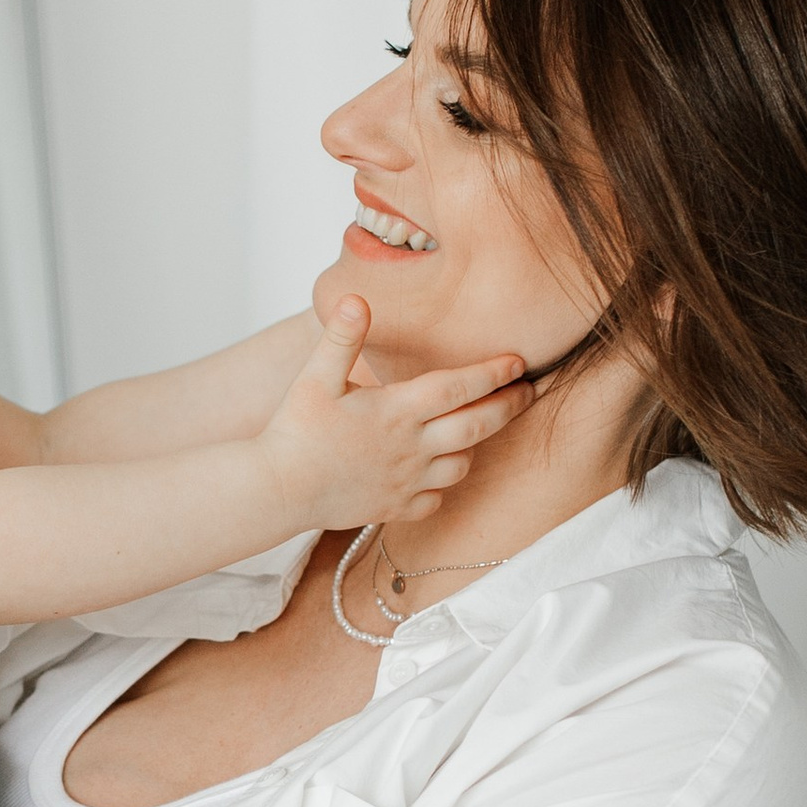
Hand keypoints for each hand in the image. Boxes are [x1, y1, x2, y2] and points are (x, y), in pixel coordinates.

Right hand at [254, 300, 532, 528]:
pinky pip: (435, 500)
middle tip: (529, 392)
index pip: (459, 388)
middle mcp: (411, 448)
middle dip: (508, 407)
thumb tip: (356, 298)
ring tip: (478, 426)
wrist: (277, 491)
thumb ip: (340, 338)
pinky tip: (437, 471)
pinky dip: (443, 485)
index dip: (493, 373)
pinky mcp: (394, 508)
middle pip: (477, 427)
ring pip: (461, 465)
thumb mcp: (314, 378)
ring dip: (475, 444)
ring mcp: (406, 482)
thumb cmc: (293, 431)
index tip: (519, 361)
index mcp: (398, 411)